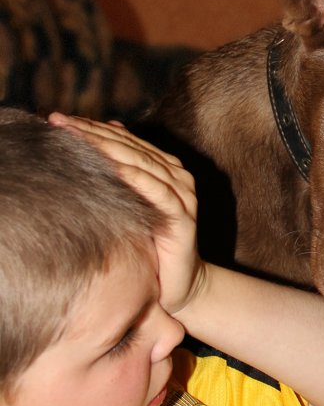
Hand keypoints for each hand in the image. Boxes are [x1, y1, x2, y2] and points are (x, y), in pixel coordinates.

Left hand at [48, 114, 202, 315]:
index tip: (57, 119)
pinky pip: (159, 192)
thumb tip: (104, 135)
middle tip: (59, 121)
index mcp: (164, 170)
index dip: (92, 128)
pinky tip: (116, 169)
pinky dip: (138, 179)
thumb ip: (122, 175)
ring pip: (143, 164)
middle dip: (93, 133)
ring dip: (110, 149)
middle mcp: (177, 178)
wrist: (178, 286)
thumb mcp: (132, 207)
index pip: (125, 140)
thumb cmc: (150, 248)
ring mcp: (183, 197)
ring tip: (78, 138)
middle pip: (131, 148)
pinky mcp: (184, 219)